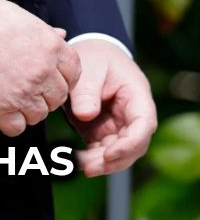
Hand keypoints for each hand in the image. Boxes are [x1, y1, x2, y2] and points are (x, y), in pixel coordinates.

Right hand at [0, 0, 80, 136]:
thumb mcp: (20, 16)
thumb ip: (44, 31)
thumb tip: (60, 34)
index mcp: (51, 46)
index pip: (74, 72)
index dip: (63, 76)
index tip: (52, 78)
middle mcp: (42, 71)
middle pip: (58, 97)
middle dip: (45, 94)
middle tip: (27, 87)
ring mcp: (24, 93)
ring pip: (39, 115)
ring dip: (27, 109)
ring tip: (11, 97)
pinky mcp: (2, 109)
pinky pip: (17, 128)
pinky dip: (9, 122)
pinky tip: (0, 109)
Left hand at [66, 41, 156, 176]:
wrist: (91, 53)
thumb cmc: (96, 57)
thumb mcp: (91, 67)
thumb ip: (87, 91)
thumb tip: (85, 115)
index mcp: (137, 96)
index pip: (144, 125)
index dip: (130, 143)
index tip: (109, 153)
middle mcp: (133, 115)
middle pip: (133, 146)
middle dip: (113, 160)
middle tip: (89, 166)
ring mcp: (119, 125)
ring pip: (118, 153)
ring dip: (101, 163)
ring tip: (78, 163)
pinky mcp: (104, 131)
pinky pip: (102, 151)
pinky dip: (91, 158)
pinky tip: (75, 159)